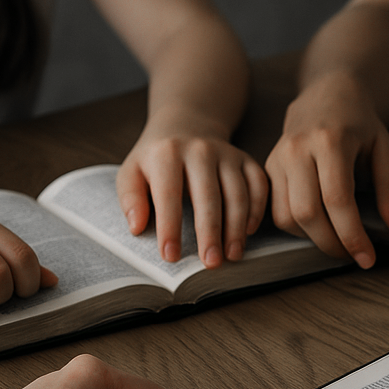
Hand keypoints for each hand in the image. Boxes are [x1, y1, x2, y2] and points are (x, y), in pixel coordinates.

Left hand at [118, 126, 267, 267]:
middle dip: (210, 233)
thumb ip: (130, 198)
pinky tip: (248, 232)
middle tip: (210, 263)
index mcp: (167, 154)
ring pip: (237, 193)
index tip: (170, 256)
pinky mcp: (246, 159)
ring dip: (236, 228)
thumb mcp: (132, 171)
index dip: (170, 227)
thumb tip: (137, 227)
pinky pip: (258, 185)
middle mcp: (200, 150)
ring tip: (232, 255)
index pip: (168, 195)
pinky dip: (256, 210)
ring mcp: (227, 153)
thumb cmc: (156, 158)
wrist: (186, 125)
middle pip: (208, 196)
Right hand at [265, 71, 388, 268]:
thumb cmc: (360, 125)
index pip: (337, 200)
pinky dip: (297, 229)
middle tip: (352, 255)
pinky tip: (318, 226)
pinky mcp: (267, 169)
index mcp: (330, 140)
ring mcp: (277, 158)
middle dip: (331, 244)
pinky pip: (275, 212)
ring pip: (286, 217)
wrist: (327, 96)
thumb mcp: (385, 151)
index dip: (352, 235)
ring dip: (312, 239)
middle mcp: (297, 148)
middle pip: (307, 213)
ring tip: (337, 239)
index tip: (367, 258)